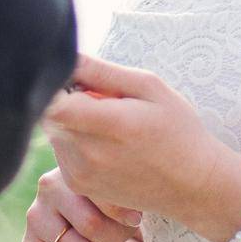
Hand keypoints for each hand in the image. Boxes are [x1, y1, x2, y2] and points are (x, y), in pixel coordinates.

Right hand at [21, 164, 142, 241]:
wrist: (86, 224)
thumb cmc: (110, 207)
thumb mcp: (120, 195)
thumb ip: (127, 199)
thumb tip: (132, 216)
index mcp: (76, 169)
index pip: (105, 196)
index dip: (126, 216)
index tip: (134, 221)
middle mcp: (49, 187)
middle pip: (92, 226)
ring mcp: (35, 215)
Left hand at [40, 52, 225, 227]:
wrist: (192, 185)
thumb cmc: (176, 129)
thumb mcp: (150, 88)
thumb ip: (103, 72)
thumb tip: (68, 55)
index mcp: (110, 123)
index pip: (52, 101)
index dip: (55, 84)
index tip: (74, 77)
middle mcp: (89, 153)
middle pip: (48, 114)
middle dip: (64, 99)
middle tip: (98, 98)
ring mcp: (81, 174)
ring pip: (52, 132)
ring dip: (69, 121)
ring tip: (105, 122)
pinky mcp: (78, 186)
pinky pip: (60, 152)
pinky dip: (73, 141)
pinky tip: (104, 143)